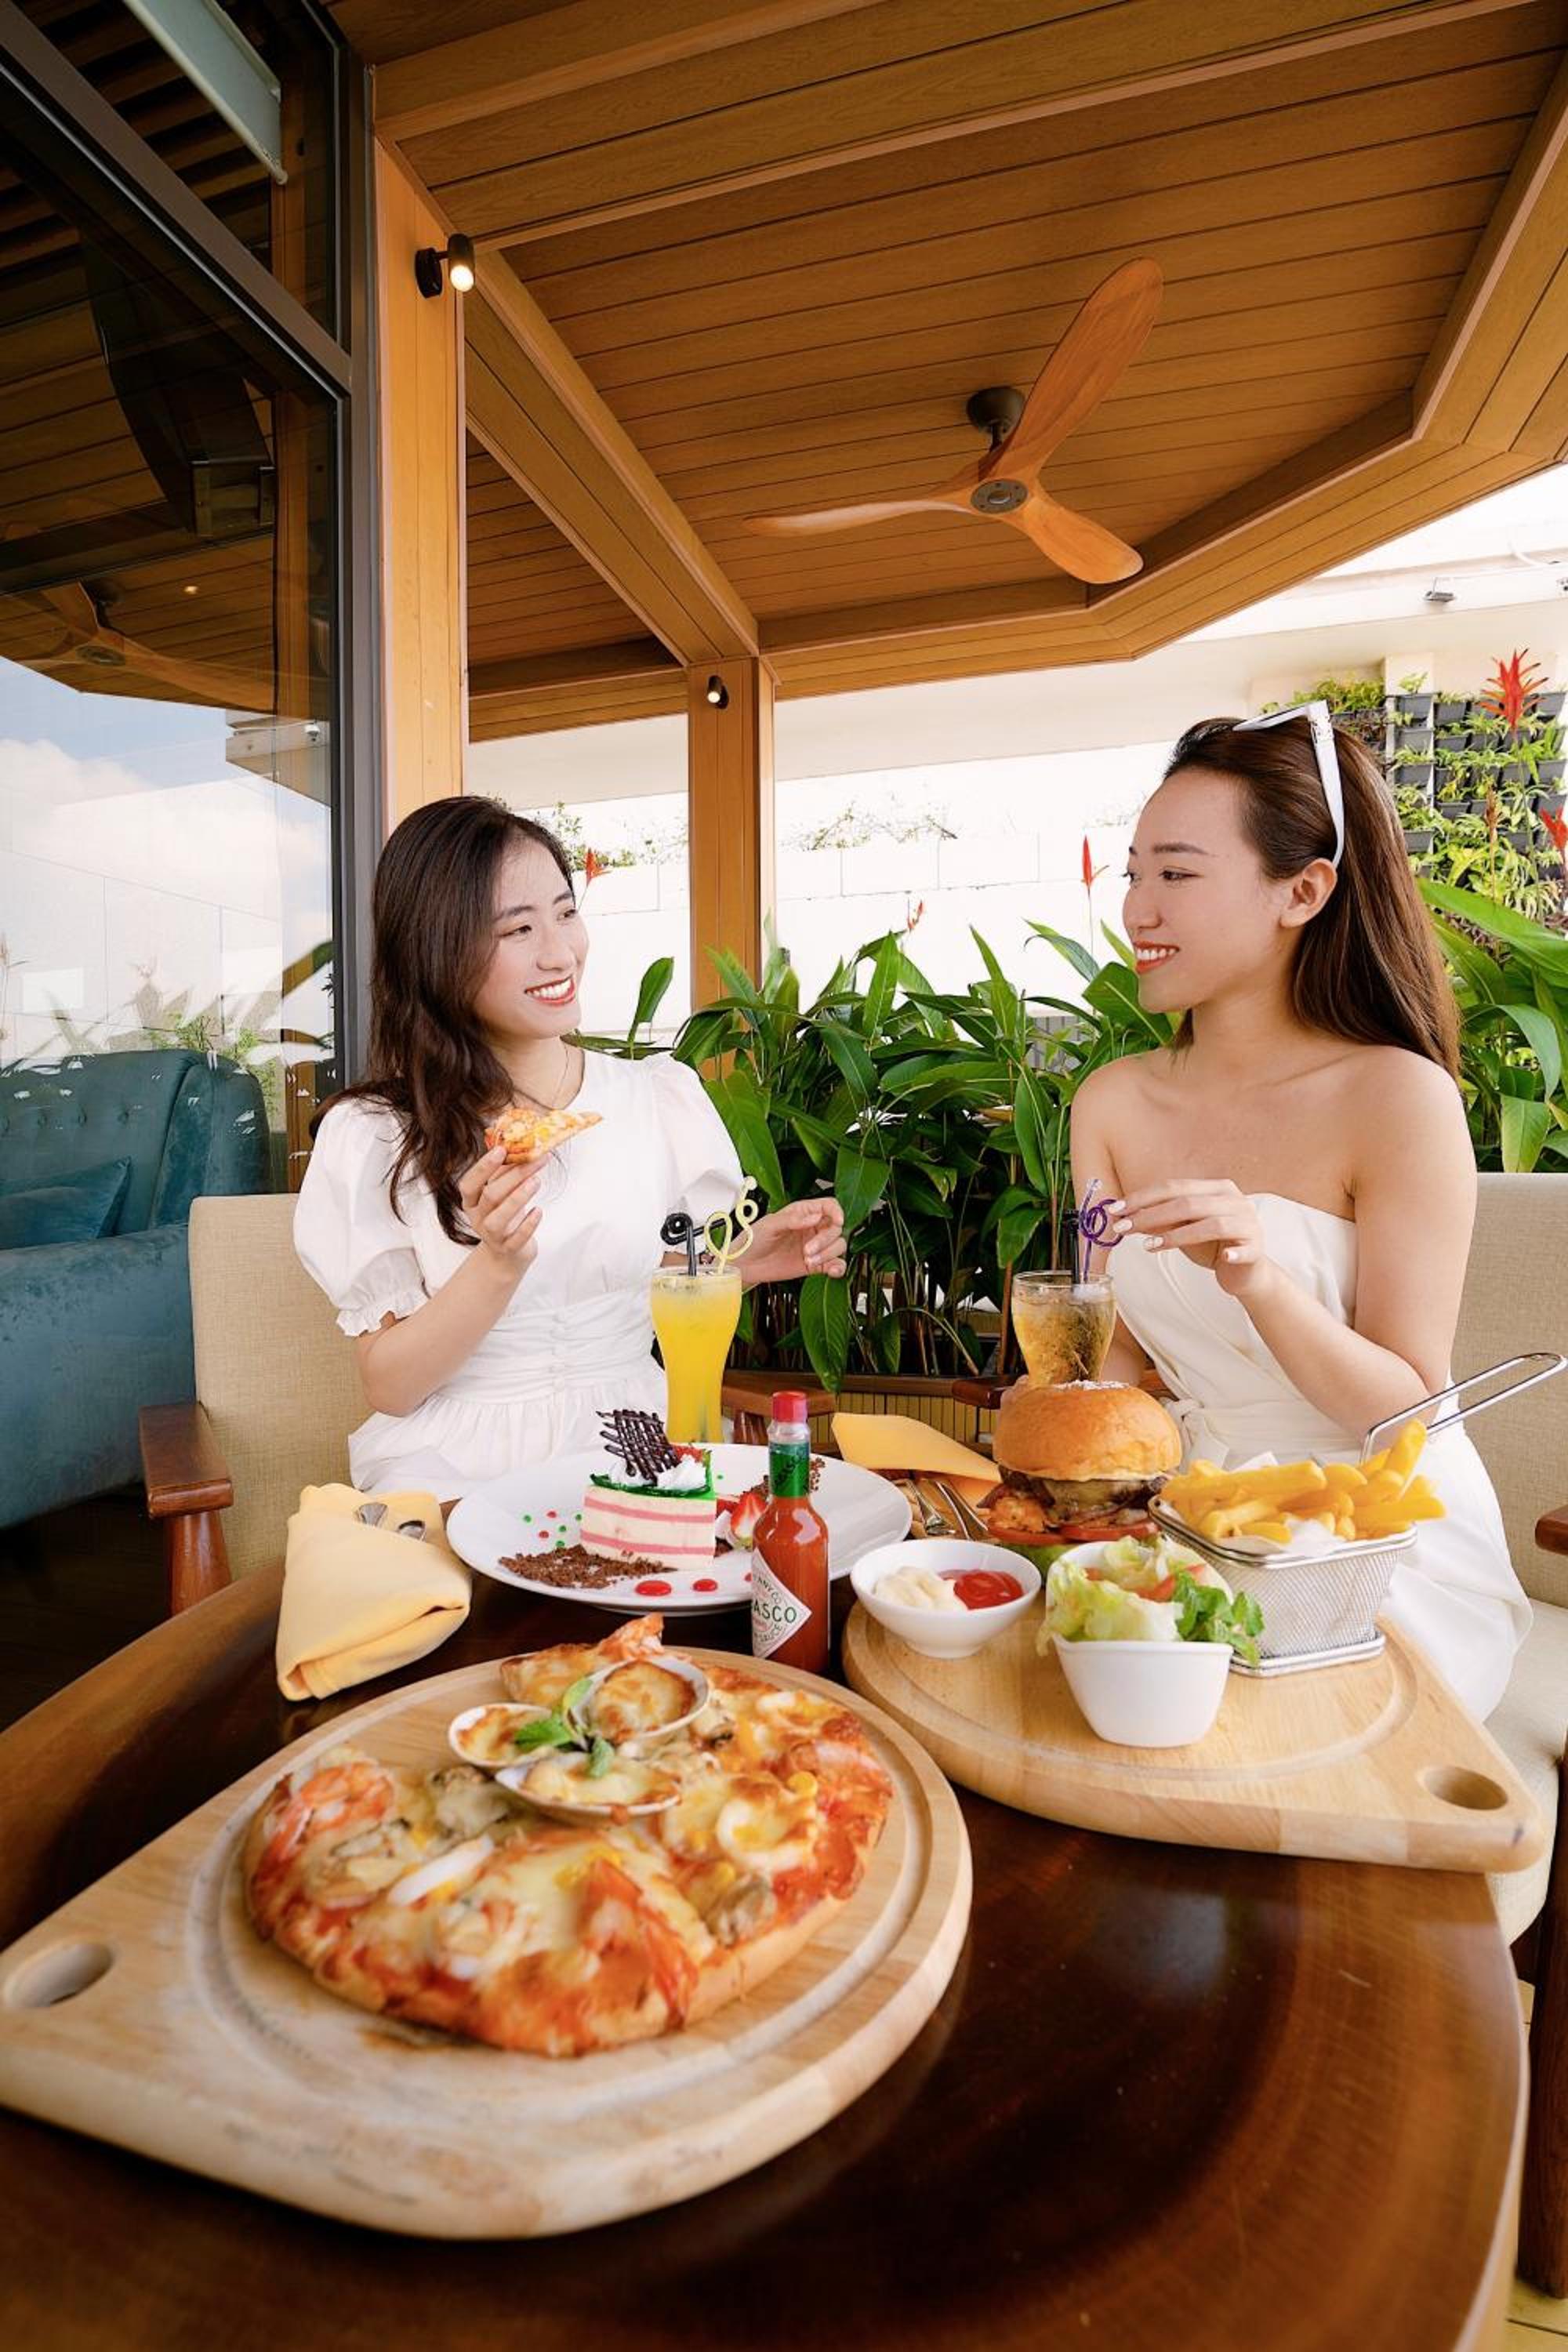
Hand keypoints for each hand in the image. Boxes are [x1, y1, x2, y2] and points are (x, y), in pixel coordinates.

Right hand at [458, 1145, 547, 1282]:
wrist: (509, 1252)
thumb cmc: (505, 1214)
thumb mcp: (500, 1191)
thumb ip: (503, 1170)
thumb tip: (515, 1141)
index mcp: (471, 1201)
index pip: (469, 1183)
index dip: (483, 1167)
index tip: (501, 1150)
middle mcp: (477, 1217)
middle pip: (490, 1196)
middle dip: (513, 1176)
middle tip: (535, 1160)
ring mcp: (491, 1235)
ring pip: (499, 1218)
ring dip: (518, 1198)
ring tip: (537, 1181)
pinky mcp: (508, 1249)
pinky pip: (516, 1238)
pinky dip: (528, 1224)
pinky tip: (539, 1211)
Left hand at [741, 1196, 846, 1285]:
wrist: (745, 1265)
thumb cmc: (752, 1240)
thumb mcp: (769, 1224)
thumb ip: (792, 1219)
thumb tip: (814, 1216)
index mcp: (802, 1213)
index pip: (829, 1206)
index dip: (836, 1212)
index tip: (837, 1221)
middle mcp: (811, 1228)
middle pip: (835, 1228)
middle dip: (825, 1240)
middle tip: (807, 1250)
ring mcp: (815, 1247)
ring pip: (838, 1246)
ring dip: (828, 1254)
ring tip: (809, 1260)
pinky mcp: (815, 1264)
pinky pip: (835, 1264)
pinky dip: (838, 1267)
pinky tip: (831, 1270)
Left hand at [1108, 1180, 1273, 1300]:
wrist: (1245, 1273)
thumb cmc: (1211, 1247)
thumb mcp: (1181, 1231)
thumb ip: (1159, 1221)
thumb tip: (1124, 1217)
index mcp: (1216, 1188)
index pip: (1174, 1187)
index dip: (1143, 1198)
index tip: (1116, 1210)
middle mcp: (1234, 1199)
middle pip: (1188, 1203)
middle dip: (1151, 1215)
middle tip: (1123, 1228)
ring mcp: (1249, 1222)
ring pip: (1211, 1224)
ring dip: (1177, 1235)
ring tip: (1149, 1247)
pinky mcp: (1257, 1247)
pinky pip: (1244, 1249)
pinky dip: (1234, 1252)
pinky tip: (1223, 1257)